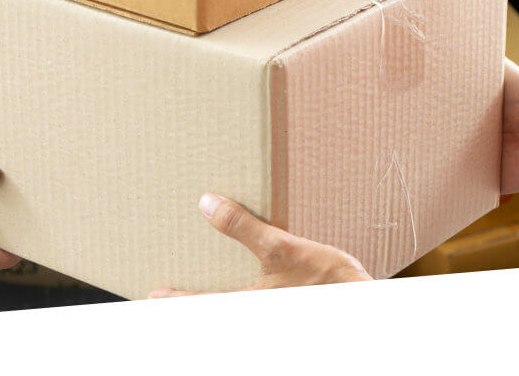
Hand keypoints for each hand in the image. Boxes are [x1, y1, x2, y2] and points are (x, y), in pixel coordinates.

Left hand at [148, 194, 371, 297]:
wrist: (364, 302)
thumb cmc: (326, 282)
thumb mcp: (283, 248)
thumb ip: (243, 228)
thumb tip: (207, 205)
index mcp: (248, 304)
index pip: (201, 302)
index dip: (177, 298)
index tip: (155, 294)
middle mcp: (256, 313)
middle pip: (218, 306)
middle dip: (199, 299)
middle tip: (175, 294)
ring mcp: (272, 312)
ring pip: (239, 303)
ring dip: (224, 295)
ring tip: (215, 284)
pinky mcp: (290, 306)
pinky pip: (261, 300)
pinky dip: (250, 292)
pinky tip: (260, 282)